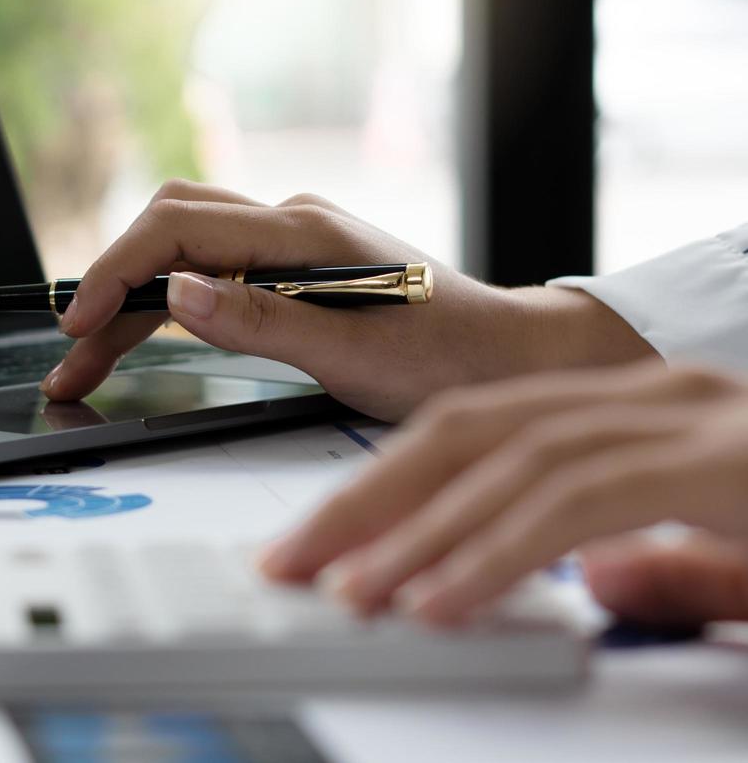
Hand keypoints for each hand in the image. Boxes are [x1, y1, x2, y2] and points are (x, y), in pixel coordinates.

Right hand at [41, 180, 654, 420]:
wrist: (507, 358)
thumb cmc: (446, 358)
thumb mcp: (352, 355)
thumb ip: (261, 320)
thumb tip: (175, 291)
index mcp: (304, 232)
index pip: (178, 228)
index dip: (116, 272)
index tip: (79, 325)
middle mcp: (292, 222)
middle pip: (168, 226)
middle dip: (109, 285)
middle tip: (73, 355)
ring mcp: (292, 240)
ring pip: (182, 246)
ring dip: (131, 298)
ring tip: (89, 363)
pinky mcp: (292, 265)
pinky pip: (210, 267)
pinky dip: (166, 301)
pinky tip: (147, 332)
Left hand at [260, 363, 747, 625]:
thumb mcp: (745, 553)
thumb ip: (669, 565)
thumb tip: (591, 577)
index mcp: (638, 408)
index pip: (474, 430)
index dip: (383, 484)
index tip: (319, 539)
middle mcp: (651, 395)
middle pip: (465, 431)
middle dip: (367, 499)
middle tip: (292, 560)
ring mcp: (686, 419)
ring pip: (507, 460)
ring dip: (416, 532)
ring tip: (349, 591)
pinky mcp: (723, 462)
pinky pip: (577, 503)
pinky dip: (495, 553)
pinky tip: (439, 599)